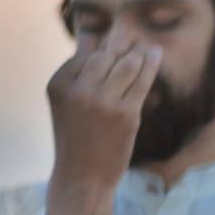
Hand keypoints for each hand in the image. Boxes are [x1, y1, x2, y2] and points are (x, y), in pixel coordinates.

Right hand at [47, 34, 161, 190]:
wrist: (83, 176)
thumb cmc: (76, 138)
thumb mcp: (66, 103)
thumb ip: (77, 71)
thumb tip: (92, 37)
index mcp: (58, 84)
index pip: (85, 53)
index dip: (102, 50)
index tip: (112, 51)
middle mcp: (79, 90)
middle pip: (107, 55)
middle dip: (121, 50)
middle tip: (133, 48)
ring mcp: (103, 101)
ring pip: (127, 63)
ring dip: (139, 55)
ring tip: (147, 51)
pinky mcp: (126, 113)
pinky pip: (142, 80)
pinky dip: (151, 64)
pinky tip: (156, 54)